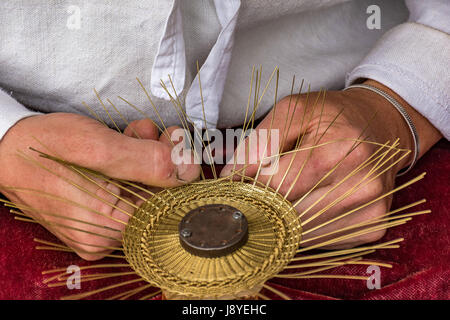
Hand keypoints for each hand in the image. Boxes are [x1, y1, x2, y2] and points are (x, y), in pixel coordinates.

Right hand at [0, 113, 199, 259]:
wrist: (5, 150)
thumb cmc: (44, 146)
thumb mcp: (98, 146)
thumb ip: (147, 162)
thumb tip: (189, 170)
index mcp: (107, 225)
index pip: (167, 205)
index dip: (176, 171)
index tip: (175, 142)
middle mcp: (104, 237)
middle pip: (155, 200)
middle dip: (161, 160)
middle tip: (158, 132)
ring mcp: (98, 231)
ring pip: (141, 194)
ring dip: (147, 159)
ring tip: (137, 133)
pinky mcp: (93, 220)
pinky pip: (125, 195)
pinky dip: (130, 168)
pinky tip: (125, 145)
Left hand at [221, 80, 441, 248]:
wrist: (382, 126)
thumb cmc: (334, 117)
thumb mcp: (294, 110)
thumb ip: (260, 142)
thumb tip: (231, 178)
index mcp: (338, 151)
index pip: (275, 185)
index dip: (249, 187)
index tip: (237, 186)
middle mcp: (360, 186)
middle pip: (289, 214)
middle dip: (265, 205)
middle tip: (256, 194)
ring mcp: (370, 211)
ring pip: (303, 233)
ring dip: (285, 220)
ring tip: (286, 197)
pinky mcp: (373, 228)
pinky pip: (323, 240)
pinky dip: (307, 228)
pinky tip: (309, 206)